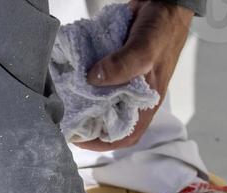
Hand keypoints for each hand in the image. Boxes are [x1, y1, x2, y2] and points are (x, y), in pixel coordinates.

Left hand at [72, 0, 193, 151]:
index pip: (127, 135)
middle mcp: (134, 95)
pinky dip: (84, 79)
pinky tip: (69, 76)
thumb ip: (122, 65)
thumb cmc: (163, 29)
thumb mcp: (145, 49)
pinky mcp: (114, 65)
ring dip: (83, 101)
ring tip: (62, 99)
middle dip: (87, 122)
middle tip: (64, 117)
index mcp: (147, 101)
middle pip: (109, 119)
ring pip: (101, 99)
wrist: (164, 2)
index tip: (79, 139)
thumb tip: (94, 79)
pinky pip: (98, 78)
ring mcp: (123, 80)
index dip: (104, 143)